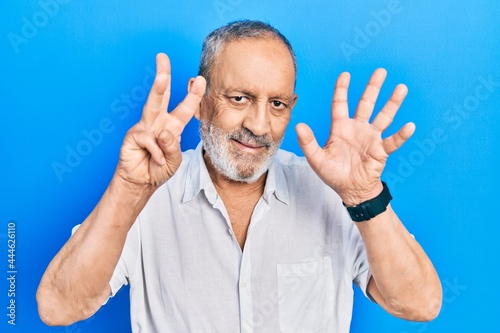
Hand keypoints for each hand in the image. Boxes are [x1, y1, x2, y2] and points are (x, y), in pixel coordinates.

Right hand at [116, 53, 205, 189]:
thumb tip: (163, 132)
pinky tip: (156, 160)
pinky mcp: (133, 135)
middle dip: (163, 75)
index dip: (193, 95)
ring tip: (162, 78)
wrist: (141, 183)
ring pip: (151, 105)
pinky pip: (150, 140)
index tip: (201, 80)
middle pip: (161, 95)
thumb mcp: (174, 161)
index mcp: (172, 126)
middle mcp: (158, 122)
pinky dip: (157, 152)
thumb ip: (173, 148)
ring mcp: (144, 127)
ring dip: (157, 89)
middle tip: (163, 57)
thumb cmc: (159, 169)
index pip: (185, 108)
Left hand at [296, 69, 414, 204]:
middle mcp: (357, 129)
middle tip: (380, 71)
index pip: (340, 104)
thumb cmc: (333, 173)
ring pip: (383, 117)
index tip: (345, 74)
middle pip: (366, 104)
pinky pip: (392, 141)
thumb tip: (299, 126)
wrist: (350, 190)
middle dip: (373, 87)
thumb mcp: (316, 158)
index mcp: (341, 128)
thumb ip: (307, 142)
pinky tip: (409, 126)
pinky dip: (401, 135)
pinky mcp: (380, 151)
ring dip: (392, 103)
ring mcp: (371, 138)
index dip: (342, 90)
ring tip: (401, 88)